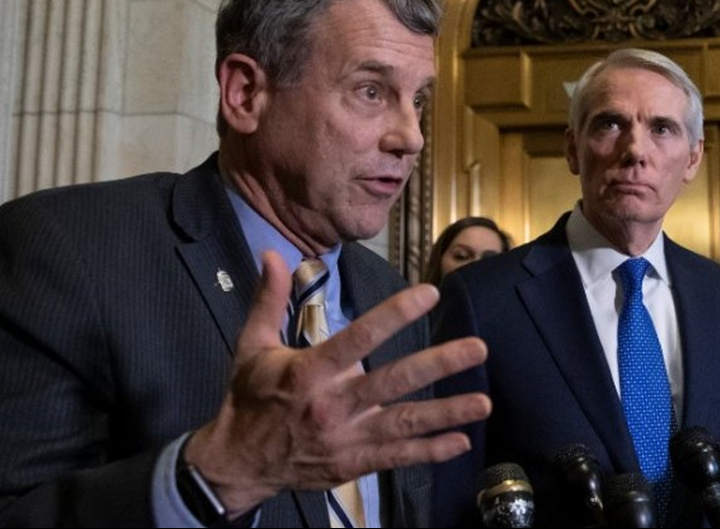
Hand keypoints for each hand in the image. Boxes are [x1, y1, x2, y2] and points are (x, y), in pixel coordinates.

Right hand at [186, 251, 491, 515]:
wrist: (236, 464)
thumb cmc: (249, 400)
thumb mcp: (250, 347)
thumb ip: (268, 300)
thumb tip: (273, 255)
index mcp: (310, 372)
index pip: (360, 338)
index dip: (396, 314)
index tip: (429, 294)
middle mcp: (333, 405)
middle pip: (394, 381)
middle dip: (439, 364)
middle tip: (478, 348)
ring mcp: (347, 438)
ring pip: (405, 423)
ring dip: (447, 412)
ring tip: (484, 402)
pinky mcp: (352, 464)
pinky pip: (397, 457)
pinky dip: (430, 451)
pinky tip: (461, 441)